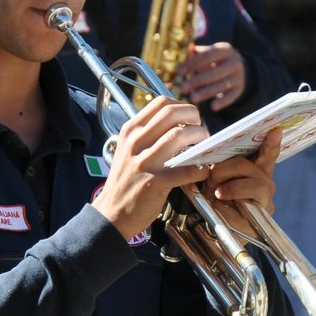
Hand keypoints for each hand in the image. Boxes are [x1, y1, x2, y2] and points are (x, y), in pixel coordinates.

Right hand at [90, 96, 210, 240]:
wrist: (112, 213)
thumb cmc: (126, 180)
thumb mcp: (129, 149)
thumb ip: (149, 134)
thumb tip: (180, 122)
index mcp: (131, 130)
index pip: (161, 102)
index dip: (182, 106)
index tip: (190, 118)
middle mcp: (136, 142)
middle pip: (172, 113)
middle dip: (194, 117)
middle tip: (201, 130)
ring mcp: (145, 162)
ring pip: (179, 136)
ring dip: (200, 138)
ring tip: (204, 147)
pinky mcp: (156, 182)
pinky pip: (187, 169)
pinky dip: (201, 169)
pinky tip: (203, 171)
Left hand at [176, 43, 246, 110]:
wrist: (240, 68)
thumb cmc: (217, 60)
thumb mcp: (210, 53)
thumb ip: (196, 53)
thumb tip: (186, 51)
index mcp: (225, 50)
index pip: (208, 56)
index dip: (193, 63)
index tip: (179, 71)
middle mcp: (234, 62)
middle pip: (215, 72)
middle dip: (197, 80)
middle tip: (182, 88)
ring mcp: (238, 76)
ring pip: (222, 85)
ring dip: (206, 92)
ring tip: (192, 98)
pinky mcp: (240, 89)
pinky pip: (232, 96)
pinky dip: (223, 102)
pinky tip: (212, 107)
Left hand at [204, 128, 281, 231]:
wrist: (220, 228)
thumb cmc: (219, 198)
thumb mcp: (218, 180)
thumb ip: (221, 169)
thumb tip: (214, 164)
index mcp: (257, 170)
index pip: (267, 154)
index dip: (271, 143)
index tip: (275, 130)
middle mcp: (266, 183)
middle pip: (247, 166)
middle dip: (225, 169)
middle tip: (212, 176)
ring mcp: (266, 201)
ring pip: (252, 185)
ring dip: (230, 188)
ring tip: (218, 194)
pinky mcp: (260, 219)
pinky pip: (244, 209)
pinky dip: (226, 209)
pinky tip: (220, 208)